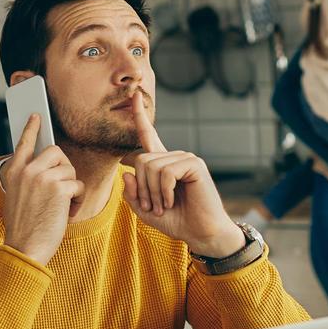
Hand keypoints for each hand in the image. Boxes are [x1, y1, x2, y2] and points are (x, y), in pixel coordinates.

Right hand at [2, 114, 84, 265]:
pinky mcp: (58, 188)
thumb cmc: (24, 227)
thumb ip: (28, 178)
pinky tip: (67, 213)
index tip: (37, 116)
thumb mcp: (18, 196)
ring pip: (69, 171)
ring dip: (71, 190)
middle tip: (63, 188)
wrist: (24, 248)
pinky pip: (78, 186)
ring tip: (61, 207)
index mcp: (13, 172)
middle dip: (65, 169)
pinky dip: (77, 202)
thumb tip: (48, 167)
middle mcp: (26, 171)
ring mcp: (41, 178)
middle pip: (56, 152)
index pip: (23, 143)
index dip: (31, 128)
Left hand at [122, 92, 244, 257]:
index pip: (148, 136)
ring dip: (152, 192)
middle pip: (140, 160)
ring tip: (163, 207)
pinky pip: (166, 172)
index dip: (139, 116)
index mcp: (162, 164)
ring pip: (151, 167)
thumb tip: (125, 172)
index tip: (134, 94)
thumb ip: (131, 194)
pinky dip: (163, 191)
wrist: (202, 233)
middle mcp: (174, 157)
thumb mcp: (146, 211)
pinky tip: (171, 201)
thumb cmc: (177, 221)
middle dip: (141, 188)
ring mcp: (186, 158)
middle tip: (152, 207)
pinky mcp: (194, 164)